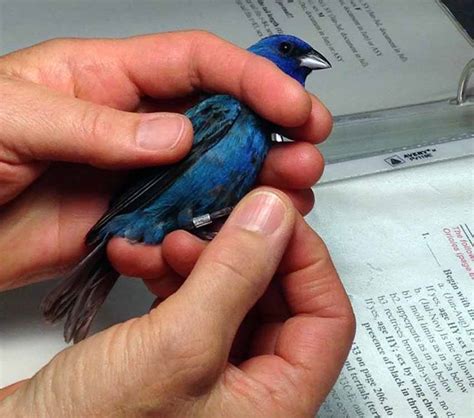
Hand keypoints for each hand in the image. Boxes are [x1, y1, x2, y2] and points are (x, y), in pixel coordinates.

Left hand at [0, 31, 331, 289]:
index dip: (249, 78)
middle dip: (270, 129)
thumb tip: (171, 135)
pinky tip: (239, 224)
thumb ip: (94, 125)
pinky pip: (183, 215)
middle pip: (217, 116)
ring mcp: (134, 175)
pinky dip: (214, 220)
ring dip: (255, 177)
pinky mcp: (128, 219)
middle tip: (307, 148)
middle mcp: (130, 125)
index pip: (194, 64)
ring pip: (210, 169)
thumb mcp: (11, 118)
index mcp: (104, 80)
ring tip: (291, 188)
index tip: (288, 104)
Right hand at [0, 189, 354, 415]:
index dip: (306, 259)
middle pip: (277, 299)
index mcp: (275, 404)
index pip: (326, 317)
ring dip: (200, 258)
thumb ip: (234, 276)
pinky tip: (145, 258)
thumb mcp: (177, 347)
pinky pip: (192, 301)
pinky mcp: (173, 357)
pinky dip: (171, 273)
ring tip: (168, 242)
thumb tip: (274, 217)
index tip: (275, 217)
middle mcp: (249, 390)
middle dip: (241, 252)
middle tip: (217, 220)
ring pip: (230, 293)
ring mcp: (209, 371)